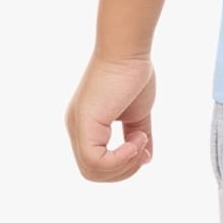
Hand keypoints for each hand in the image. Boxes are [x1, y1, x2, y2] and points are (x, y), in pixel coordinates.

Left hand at [64, 52, 155, 181]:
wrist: (127, 49)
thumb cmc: (132, 72)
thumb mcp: (137, 113)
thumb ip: (139, 135)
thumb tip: (145, 158)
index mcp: (87, 126)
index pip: (97, 164)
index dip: (122, 165)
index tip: (143, 149)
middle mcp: (77, 128)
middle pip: (93, 172)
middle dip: (123, 170)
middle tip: (142, 152)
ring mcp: (77, 127)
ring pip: (92, 171)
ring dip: (123, 165)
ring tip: (140, 142)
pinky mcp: (83, 124)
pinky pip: (95, 161)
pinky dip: (120, 158)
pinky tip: (136, 140)